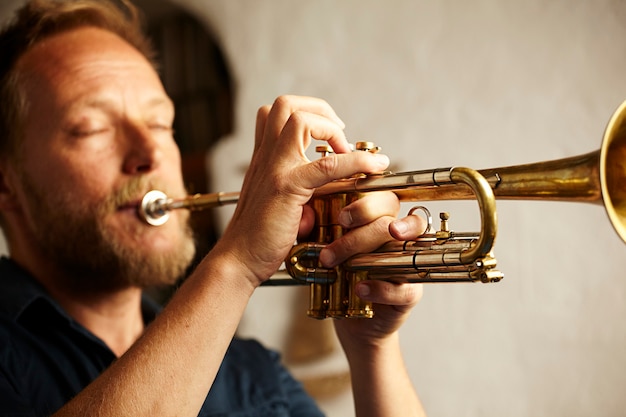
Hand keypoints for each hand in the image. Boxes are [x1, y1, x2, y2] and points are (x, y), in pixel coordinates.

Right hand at [215, 96, 390, 286]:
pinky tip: (373, 169)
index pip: (275, 113)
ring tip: (349, 150)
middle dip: (321, 110)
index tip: (328, 136)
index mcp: (263, 158)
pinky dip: (356, 161)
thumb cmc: (257, 237)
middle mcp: (265, 157)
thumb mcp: (273, 203)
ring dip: (333, 129)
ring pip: (301, 121)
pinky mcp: (287, 188)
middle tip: (340, 134)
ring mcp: (274, 169)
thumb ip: (292, 190)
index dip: (307, 115)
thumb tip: (316, 199)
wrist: (239, 259)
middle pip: (286, 105)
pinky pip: (327, 164)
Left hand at [329, 198, 426, 349]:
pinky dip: (380, 288)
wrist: (348, 317)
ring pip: (402, 249)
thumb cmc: (339, 276)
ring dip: (369, 255)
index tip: (342, 216)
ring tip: (347, 264)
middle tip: (340, 231)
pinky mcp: (410, 294)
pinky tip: (360, 288)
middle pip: (392, 220)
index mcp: (381, 222)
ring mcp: (408, 266)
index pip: (385, 200)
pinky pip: (404, 288)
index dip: (367, 203)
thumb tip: (304, 216)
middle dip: (364, 226)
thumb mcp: (325, 248)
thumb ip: (317, 229)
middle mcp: (399, 240)